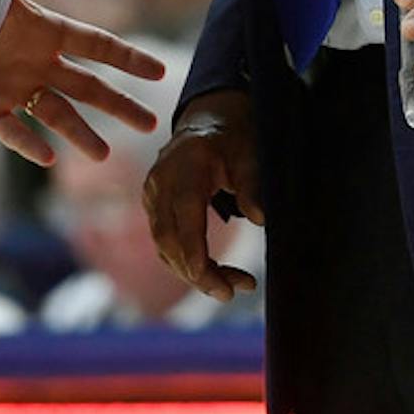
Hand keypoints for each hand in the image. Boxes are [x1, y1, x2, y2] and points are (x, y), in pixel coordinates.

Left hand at [0, 0, 166, 165]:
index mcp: (46, 32)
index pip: (98, 45)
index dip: (129, 58)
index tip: (160, 72)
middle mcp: (38, 64)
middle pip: (88, 88)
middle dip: (120, 105)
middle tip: (150, 124)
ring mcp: (15, 88)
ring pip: (56, 116)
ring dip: (79, 134)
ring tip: (102, 155)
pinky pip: (12, 131)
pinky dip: (27, 144)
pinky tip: (47, 157)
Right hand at [142, 88, 263, 301]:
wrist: (208, 120)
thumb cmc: (233, 137)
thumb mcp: (250, 153)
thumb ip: (253, 183)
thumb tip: (261, 218)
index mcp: (185, 164)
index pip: (184, 215)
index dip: (194, 251)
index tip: (211, 280)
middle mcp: (160, 180)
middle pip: (170, 238)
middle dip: (198, 273)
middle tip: (233, 292)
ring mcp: (152, 194)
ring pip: (165, 246)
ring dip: (195, 272)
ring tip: (233, 287)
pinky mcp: (153, 207)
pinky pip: (165, 243)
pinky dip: (187, 262)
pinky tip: (215, 274)